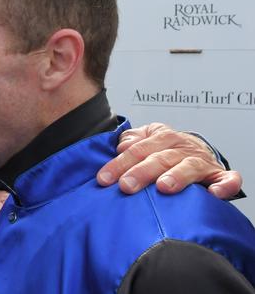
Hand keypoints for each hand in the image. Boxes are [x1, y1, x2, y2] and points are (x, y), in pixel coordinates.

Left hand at [96, 123, 241, 198]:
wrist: (197, 149)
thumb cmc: (165, 149)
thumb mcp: (147, 140)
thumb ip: (131, 141)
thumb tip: (121, 145)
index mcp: (161, 137)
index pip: (137, 149)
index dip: (119, 163)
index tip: (104, 179)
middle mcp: (181, 147)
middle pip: (159, 158)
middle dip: (142, 171)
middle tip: (126, 185)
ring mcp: (202, 161)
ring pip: (189, 166)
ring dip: (177, 176)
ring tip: (163, 187)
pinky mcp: (219, 175)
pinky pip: (227, 179)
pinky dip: (224, 185)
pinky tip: (214, 194)